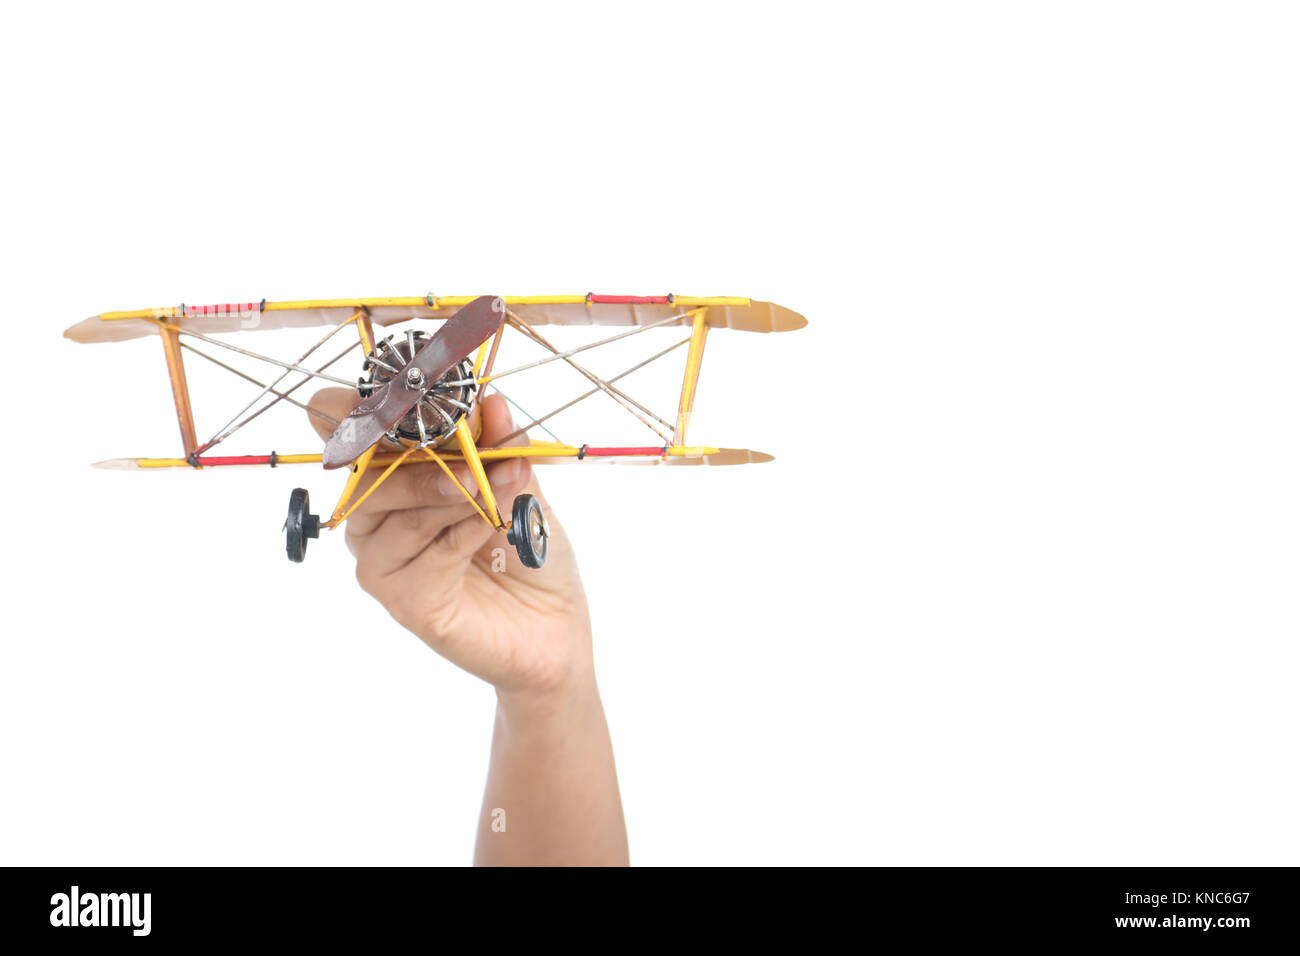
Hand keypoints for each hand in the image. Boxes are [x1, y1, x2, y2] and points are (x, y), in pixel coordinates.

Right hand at [306, 389, 592, 700]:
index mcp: (391, 471)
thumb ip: (500, 444)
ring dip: (450, 490)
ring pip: (389, 506)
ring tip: (496, 489)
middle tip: (470, 450)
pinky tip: (491, 529)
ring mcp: (381, 558)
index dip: (361, 404)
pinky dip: (461, 532)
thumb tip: (490, 401)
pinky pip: (421, 553)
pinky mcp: (401, 599)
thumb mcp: (519, 483)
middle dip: (418, 449)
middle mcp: (373, 513)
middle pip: (359, 463)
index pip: (340, 422)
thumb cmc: (528, 550)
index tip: (411, 393)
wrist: (554, 625)